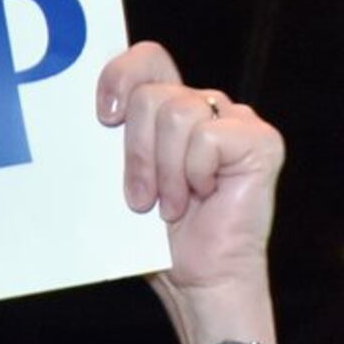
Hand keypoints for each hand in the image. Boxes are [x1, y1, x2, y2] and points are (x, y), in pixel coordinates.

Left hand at [97, 45, 282, 328]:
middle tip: (142, 199)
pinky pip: (208, 136)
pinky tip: (205, 197)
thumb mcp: (120, 184)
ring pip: (177, 114)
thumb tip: (83, 116)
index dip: (120, 76)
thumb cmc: (160, 243)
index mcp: (172, 112)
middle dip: (137, 153)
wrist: (198, 283)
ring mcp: (236, 121)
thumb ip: (111, 143)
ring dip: (165, 171)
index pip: (147, 60)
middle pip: (153, 94)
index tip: (105, 118)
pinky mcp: (260, 141)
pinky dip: (196, 173)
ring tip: (173, 205)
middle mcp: (207, 109)